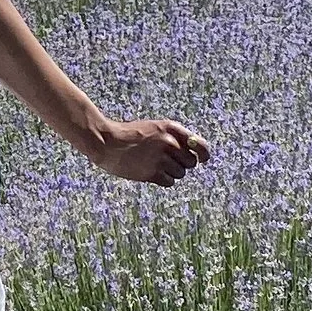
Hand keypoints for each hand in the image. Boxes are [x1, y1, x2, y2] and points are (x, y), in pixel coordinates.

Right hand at [87, 117, 210, 186]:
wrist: (107, 142)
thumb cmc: (130, 135)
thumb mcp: (154, 128)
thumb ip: (174, 138)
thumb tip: (195, 155)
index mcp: (170, 128)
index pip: (199, 144)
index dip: (204, 154)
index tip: (204, 160)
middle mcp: (169, 142)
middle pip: (190, 162)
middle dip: (182, 164)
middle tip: (167, 162)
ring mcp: (161, 158)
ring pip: (180, 174)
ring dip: (170, 173)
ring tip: (154, 165)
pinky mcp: (152, 172)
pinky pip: (170, 182)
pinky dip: (162, 180)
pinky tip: (149, 172)